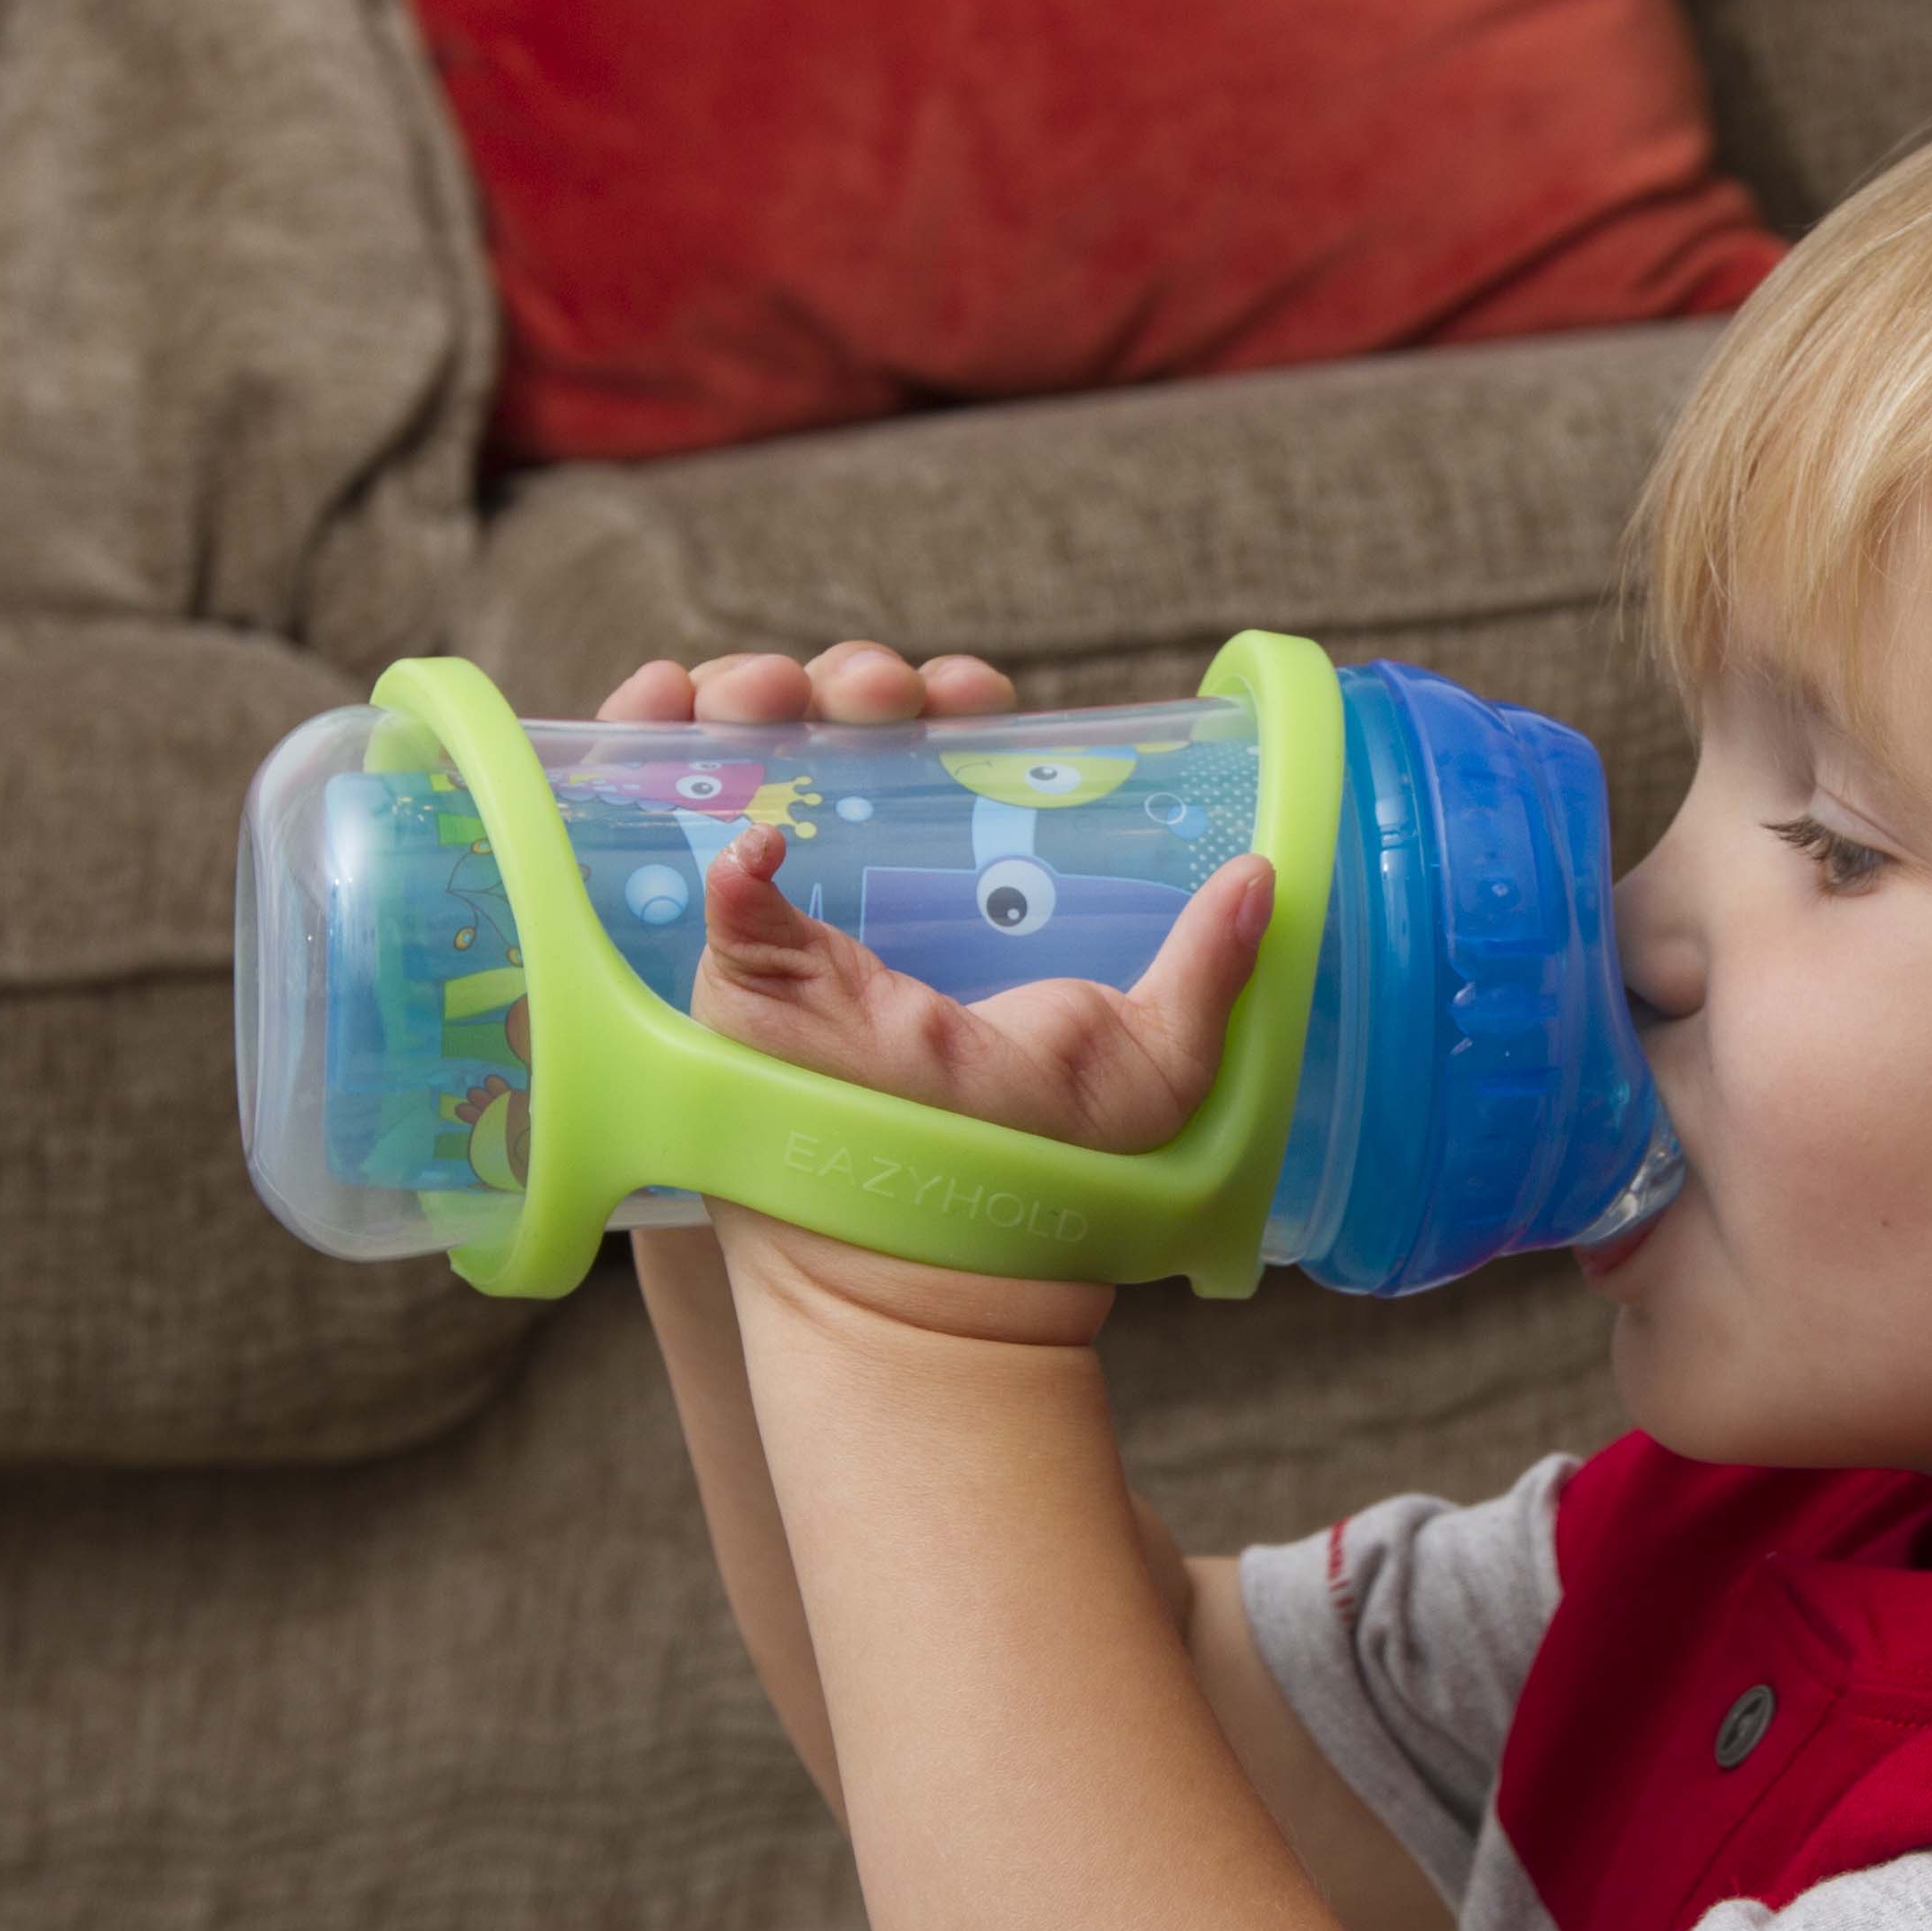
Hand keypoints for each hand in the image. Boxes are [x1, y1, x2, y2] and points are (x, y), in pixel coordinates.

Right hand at [607, 640, 1274, 1348]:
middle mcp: (868, 885)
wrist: (941, 1253)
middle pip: (833, 730)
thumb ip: (1208, 969)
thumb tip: (1264, 874)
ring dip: (752, 694)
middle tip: (885, 692)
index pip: (939, 748)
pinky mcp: (724, 960)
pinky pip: (681, 841)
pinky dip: (667, 771)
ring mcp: (786, 916)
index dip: (947, 695)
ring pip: (744, 755)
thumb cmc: (1043, 1168)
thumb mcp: (1151, 1060)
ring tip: (776, 693)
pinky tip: (698, 745)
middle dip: (849, 677)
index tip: (979, 693)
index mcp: (960, 890)